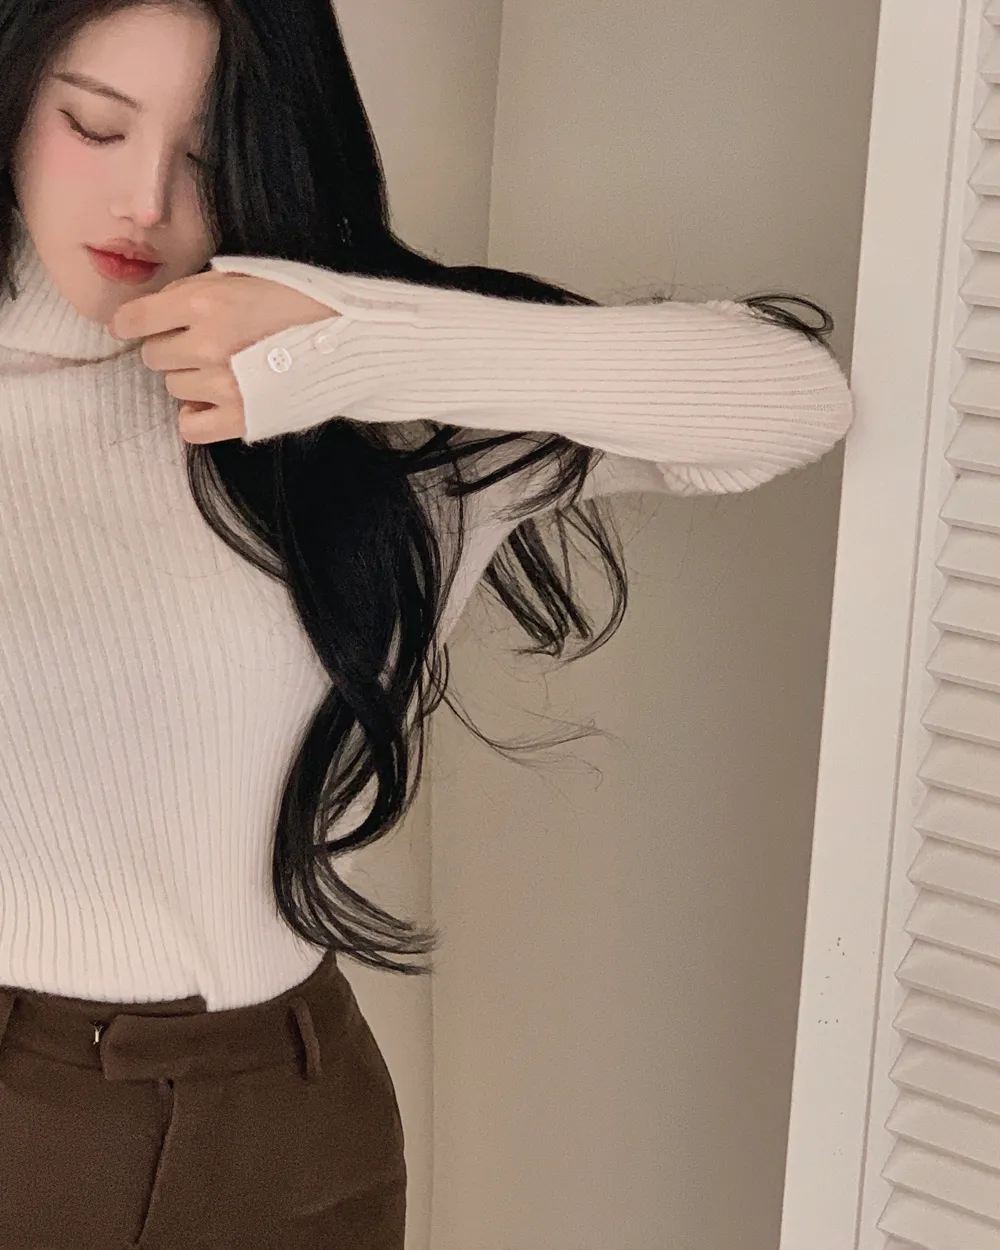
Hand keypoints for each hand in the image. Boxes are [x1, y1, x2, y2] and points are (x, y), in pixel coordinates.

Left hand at [108, 271, 336, 443]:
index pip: (134, 319)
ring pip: (173, 387)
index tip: (136, 326)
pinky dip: (196, 415)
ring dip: (189, 379)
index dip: (130, 323)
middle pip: (153, 355)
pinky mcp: (240, 417)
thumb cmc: (297, 302)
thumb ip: (195, 291)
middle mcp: (206, 343)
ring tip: (222, 369)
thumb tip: (155, 310)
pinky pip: (190, 426)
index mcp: (203, 302)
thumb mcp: (242, 277)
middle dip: (171, 348)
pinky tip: (213, 402)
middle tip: (201, 343)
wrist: (345, 339)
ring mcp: (222, 384)